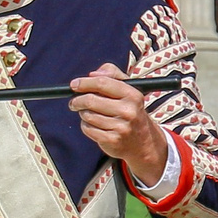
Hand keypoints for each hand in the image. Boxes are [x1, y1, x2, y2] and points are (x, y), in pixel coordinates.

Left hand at [69, 64, 168, 186]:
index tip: (74, 85)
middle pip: (90, 100)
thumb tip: (92, 74)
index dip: (84, 83)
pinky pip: (88, 128)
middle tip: (75, 102)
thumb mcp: (128, 89)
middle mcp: (129, 111)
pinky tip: (94, 126)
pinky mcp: (112, 140)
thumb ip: (112, 74)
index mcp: (133, 95)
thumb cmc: (130, 111)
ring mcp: (121, 127)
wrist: (143, 142)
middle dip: (78, 100)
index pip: (102, 83)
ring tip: (90, 114)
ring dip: (83, 113)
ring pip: (87, 115)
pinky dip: (86, 126)